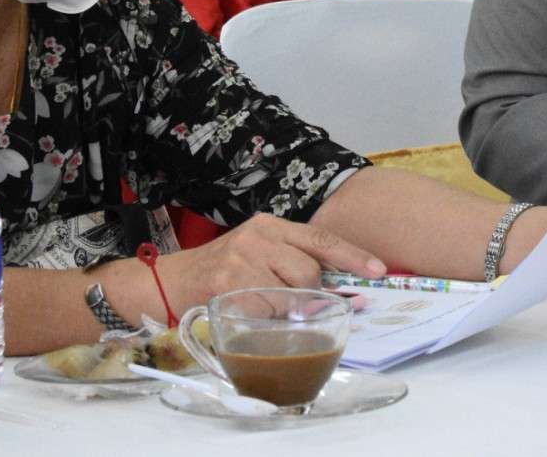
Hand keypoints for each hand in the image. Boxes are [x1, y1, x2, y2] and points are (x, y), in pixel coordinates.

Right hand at [167, 213, 385, 304]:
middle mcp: (258, 236)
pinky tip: (244, 313)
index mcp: (271, 225)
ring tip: (258, 305)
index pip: (321, 239)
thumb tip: (335, 289)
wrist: (168, 280)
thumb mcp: (259, 254)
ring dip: (281, 311)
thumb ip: (293, 262)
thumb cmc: (222, 272)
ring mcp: (240, 259)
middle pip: (308, 272)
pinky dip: (260, 320)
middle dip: (306, 294)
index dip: (353, 256)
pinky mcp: (225, 284)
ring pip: (288, 295)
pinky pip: (263, 312)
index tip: (378, 271)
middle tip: (283, 300)